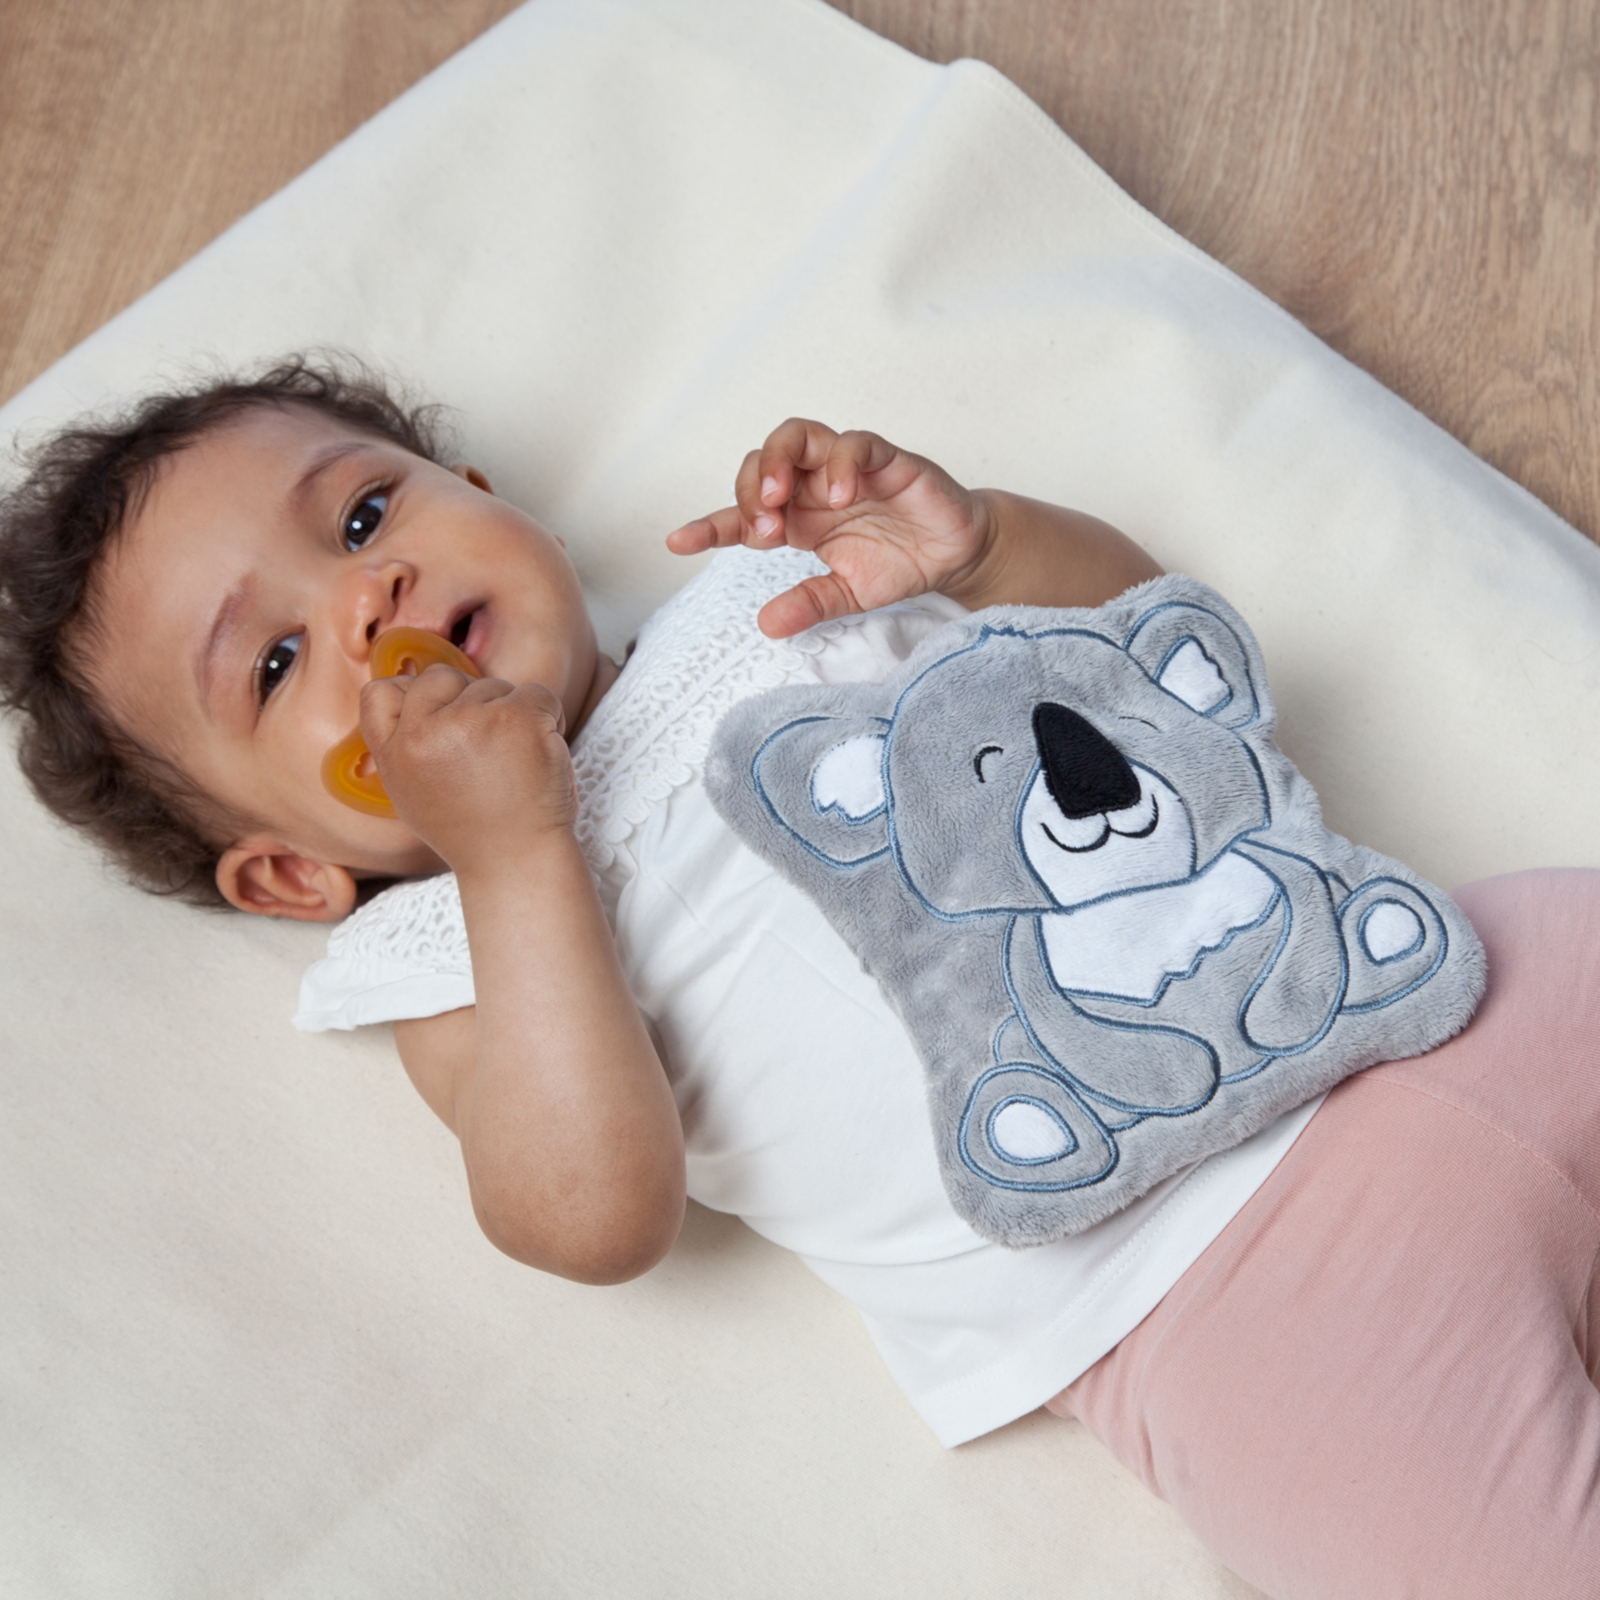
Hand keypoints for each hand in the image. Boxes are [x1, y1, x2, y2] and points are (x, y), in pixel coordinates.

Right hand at [358, 664, 574, 871]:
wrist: (518, 862)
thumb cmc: (475, 832)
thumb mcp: (413, 794)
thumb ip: (406, 745)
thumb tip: (407, 688)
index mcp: (395, 754)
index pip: (380, 691)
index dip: (412, 693)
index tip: (441, 714)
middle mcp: (425, 732)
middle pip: (441, 676)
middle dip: (468, 698)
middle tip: (489, 744)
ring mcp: (471, 720)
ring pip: (493, 686)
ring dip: (512, 714)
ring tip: (516, 762)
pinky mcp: (516, 717)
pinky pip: (537, 693)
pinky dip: (549, 716)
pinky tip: (543, 751)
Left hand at [665, 418, 997, 637]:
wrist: (957, 554)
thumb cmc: (900, 562)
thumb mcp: (848, 595)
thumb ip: (810, 604)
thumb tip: (767, 625)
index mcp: (799, 518)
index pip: (743, 514)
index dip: (710, 525)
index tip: (679, 542)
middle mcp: (815, 487)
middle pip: (763, 460)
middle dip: (749, 488)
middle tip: (760, 526)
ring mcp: (848, 469)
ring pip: (799, 436)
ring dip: (779, 463)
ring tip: (781, 502)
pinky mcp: (887, 460)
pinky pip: (855, 444)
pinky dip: (840, 463)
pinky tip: (838, 495)